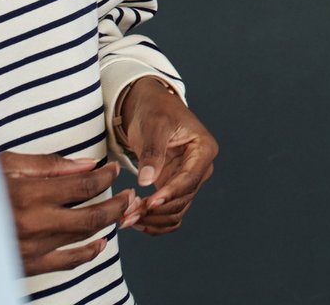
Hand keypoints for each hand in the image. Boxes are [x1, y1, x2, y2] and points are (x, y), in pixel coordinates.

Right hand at [0, 151, 136, 273]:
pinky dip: (87, 254)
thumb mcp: (7, 164)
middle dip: (117, 203)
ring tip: (120, 212)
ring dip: (107, 224)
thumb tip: (87, 164)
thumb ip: (49, 165)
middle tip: (128, 193)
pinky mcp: (26, 265)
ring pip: (82, 238)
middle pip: (92, 215)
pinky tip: (100, 244)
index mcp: (29, 193)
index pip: (84, 185)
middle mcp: (33, 223)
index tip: (114, 170)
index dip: (106, 177)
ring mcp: (30, 247)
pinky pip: (65, 263)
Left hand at [117, 77, 217, 234]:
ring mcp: (188, 180)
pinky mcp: (174, 188)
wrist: (150, 108)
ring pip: (176, 211)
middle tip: (127, 213)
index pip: (189, 179)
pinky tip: (135, 220)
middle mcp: (200, 168)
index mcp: (203, 149)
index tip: (149, 203)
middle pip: (183, 199)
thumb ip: (152, 153)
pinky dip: (155, 221)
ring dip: (153, 219)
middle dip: (156, 210)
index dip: (170, 193)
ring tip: (126, 218)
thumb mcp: (154, 125)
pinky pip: (170, 213)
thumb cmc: (155, 111)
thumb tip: (147, 182)